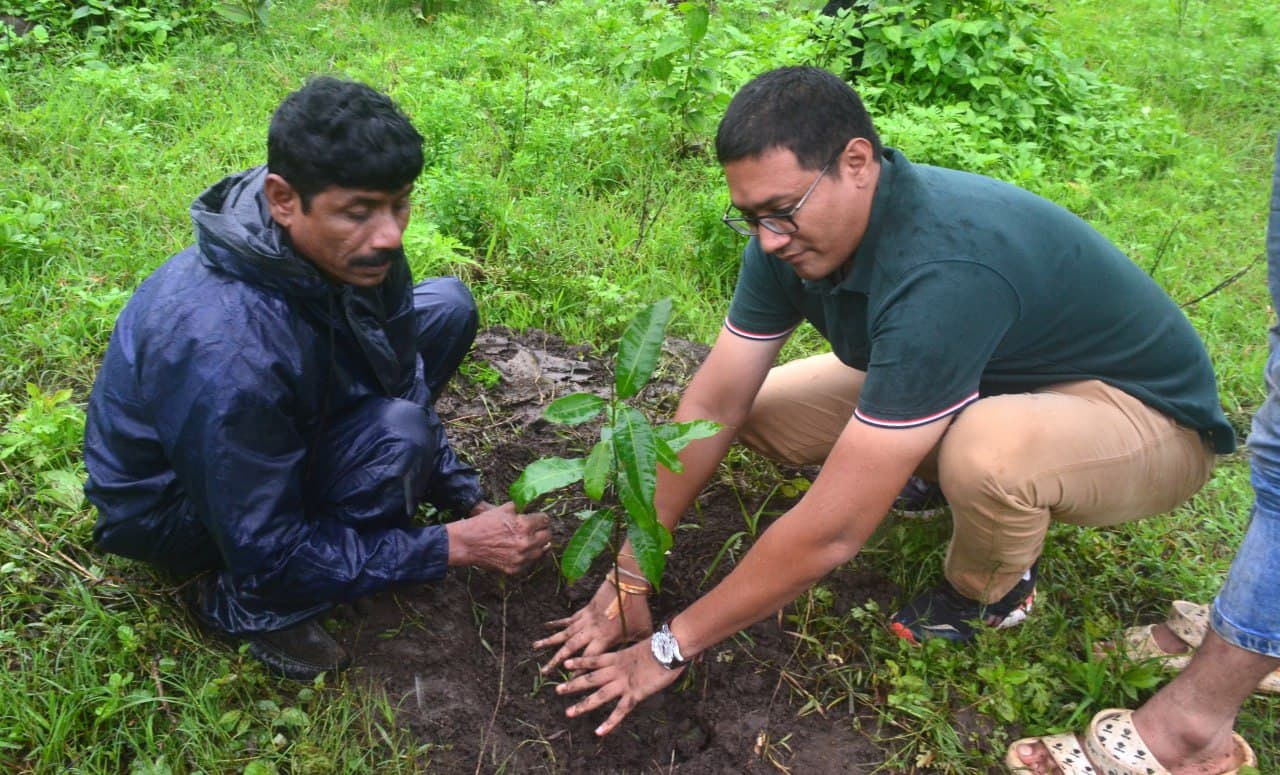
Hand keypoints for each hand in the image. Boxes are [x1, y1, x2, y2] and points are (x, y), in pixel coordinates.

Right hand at [445, 501, 550, 573]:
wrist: (467, 543)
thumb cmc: (484, 524)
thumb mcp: (503, 509)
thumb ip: (520, 508)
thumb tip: (531, 507)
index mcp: (524, 525)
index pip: (545, 520)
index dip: (542, 518)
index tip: (539, 519)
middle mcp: (526, 543)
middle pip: (547, 536)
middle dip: (543, 531)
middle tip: (537, 529)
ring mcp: (521, 558)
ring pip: (542, 551)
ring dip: (538, 544)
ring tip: (531, 540)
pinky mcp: (515, 569)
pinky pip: (530, 562)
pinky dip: (528, 556)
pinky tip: (522, 550)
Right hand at [534, 576, 652, 673]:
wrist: (629, 582)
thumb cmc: (638, 608)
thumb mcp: (642, 630)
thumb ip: (637, 646)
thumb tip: (641, 658)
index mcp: (605, 638)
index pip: (588, 659)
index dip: (578, 671)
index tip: (568, 683)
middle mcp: (591, 630)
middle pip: (570, 648)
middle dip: (556, 661)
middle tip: (544, 671)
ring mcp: (586, 619)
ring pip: (564, 633)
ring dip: (549, 641)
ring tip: (534, 647)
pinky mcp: (584, 610)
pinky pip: (568, 619)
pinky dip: (556, 624)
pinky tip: (545, 627)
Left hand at [556, 639, 684, 735]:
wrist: (670, 647)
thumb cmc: (662, 644)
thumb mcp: (643, 644)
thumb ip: (635, 650)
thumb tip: (638, 649)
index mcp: (618, 657)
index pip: (594, 659)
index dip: (580, 662)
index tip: (566, 664)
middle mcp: (616, 670)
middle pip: (590, 678)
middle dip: (573, 685)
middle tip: (557, 691)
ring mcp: (624, 682)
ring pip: (599, 695)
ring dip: (583, 705)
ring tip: (569, 712)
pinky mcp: (634, 693)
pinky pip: (620, 711)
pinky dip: (609, 722)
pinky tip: (599, 732)